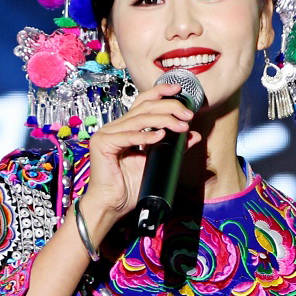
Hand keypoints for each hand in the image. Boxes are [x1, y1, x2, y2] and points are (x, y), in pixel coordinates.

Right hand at [76, 82, 200, 243]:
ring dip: (164, 120)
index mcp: (124, 128)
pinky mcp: (102, 144)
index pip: (143, 103)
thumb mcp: (156, 163)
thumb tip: (193, 135)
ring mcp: (106, 134)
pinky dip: (146, 136)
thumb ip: (173, 148)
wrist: (111, 205)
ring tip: (182, 126)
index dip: (160, 93)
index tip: (178, 90)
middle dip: (169, 107)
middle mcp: (114, 127)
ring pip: (139, 119)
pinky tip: (161, 136)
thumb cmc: (129, 188)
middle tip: (188, 115)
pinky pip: (129, 136)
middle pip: (144, 107)